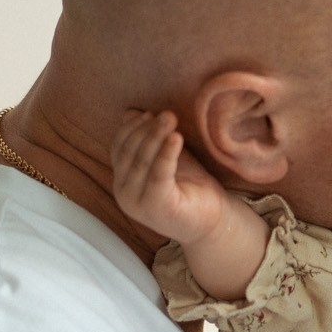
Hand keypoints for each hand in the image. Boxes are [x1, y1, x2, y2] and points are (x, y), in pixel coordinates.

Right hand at [110, 109, 230, 246]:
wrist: (213, 219)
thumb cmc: (190, 186)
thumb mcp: (166, 157)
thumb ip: (149, 138)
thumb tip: (130, 112)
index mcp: (122, 180)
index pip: (118, 148)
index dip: (131, 128)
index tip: (149, 113)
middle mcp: (123, 193)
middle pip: (129, 153)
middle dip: (146, 130)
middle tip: (166, 114)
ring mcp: (137, 203)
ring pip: (141, 162)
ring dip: (155, 136)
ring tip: (171, 118)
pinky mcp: (156, 208)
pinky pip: (159, 175)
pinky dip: (166, 154)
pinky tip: (176, 138)